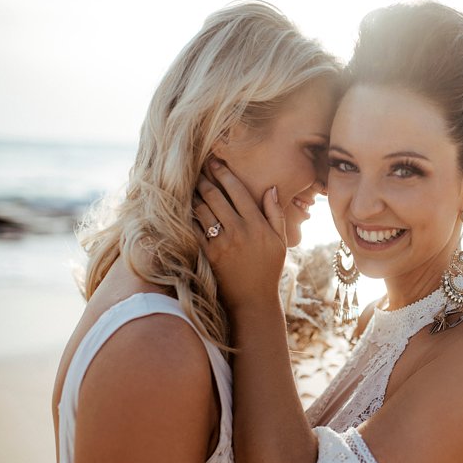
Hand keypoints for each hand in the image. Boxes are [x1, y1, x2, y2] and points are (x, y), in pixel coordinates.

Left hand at [193, 159, 286, 310]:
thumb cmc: (269, 269)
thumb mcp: (280, 241)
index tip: (214, 162)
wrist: (253, 300)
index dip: (224, 173)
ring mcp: (222, 242)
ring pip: (202, 210)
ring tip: (187, 185)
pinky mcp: (208, 254)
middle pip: (215, 196)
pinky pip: (194, 230)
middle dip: (204, 179)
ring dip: (193, 195)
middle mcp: (239, 230)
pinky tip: (182, 208)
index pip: (237, 191)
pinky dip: (187, 217)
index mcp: (257, 224)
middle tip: (195, 169)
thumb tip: (271, 188)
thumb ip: (275, 214)